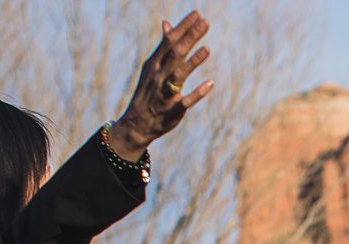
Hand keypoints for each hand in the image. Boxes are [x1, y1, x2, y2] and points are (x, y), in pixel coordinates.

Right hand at [106, 10, 212, 158]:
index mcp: (154, 63)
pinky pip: (186, 101)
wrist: (138, 123)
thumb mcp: (153, 66)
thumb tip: (167, 23)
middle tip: (205, 23)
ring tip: (207, 49)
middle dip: (190, 37)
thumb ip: (163, 46)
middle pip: (175, 53)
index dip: (183, 27)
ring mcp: (165, 93)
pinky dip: (198, 93)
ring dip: (193, 62)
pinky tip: (210, 84)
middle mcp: (159, 75)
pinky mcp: (173, 110)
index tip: (197, 14)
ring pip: (179, 74)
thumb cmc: (150, 91)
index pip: (169, 41)